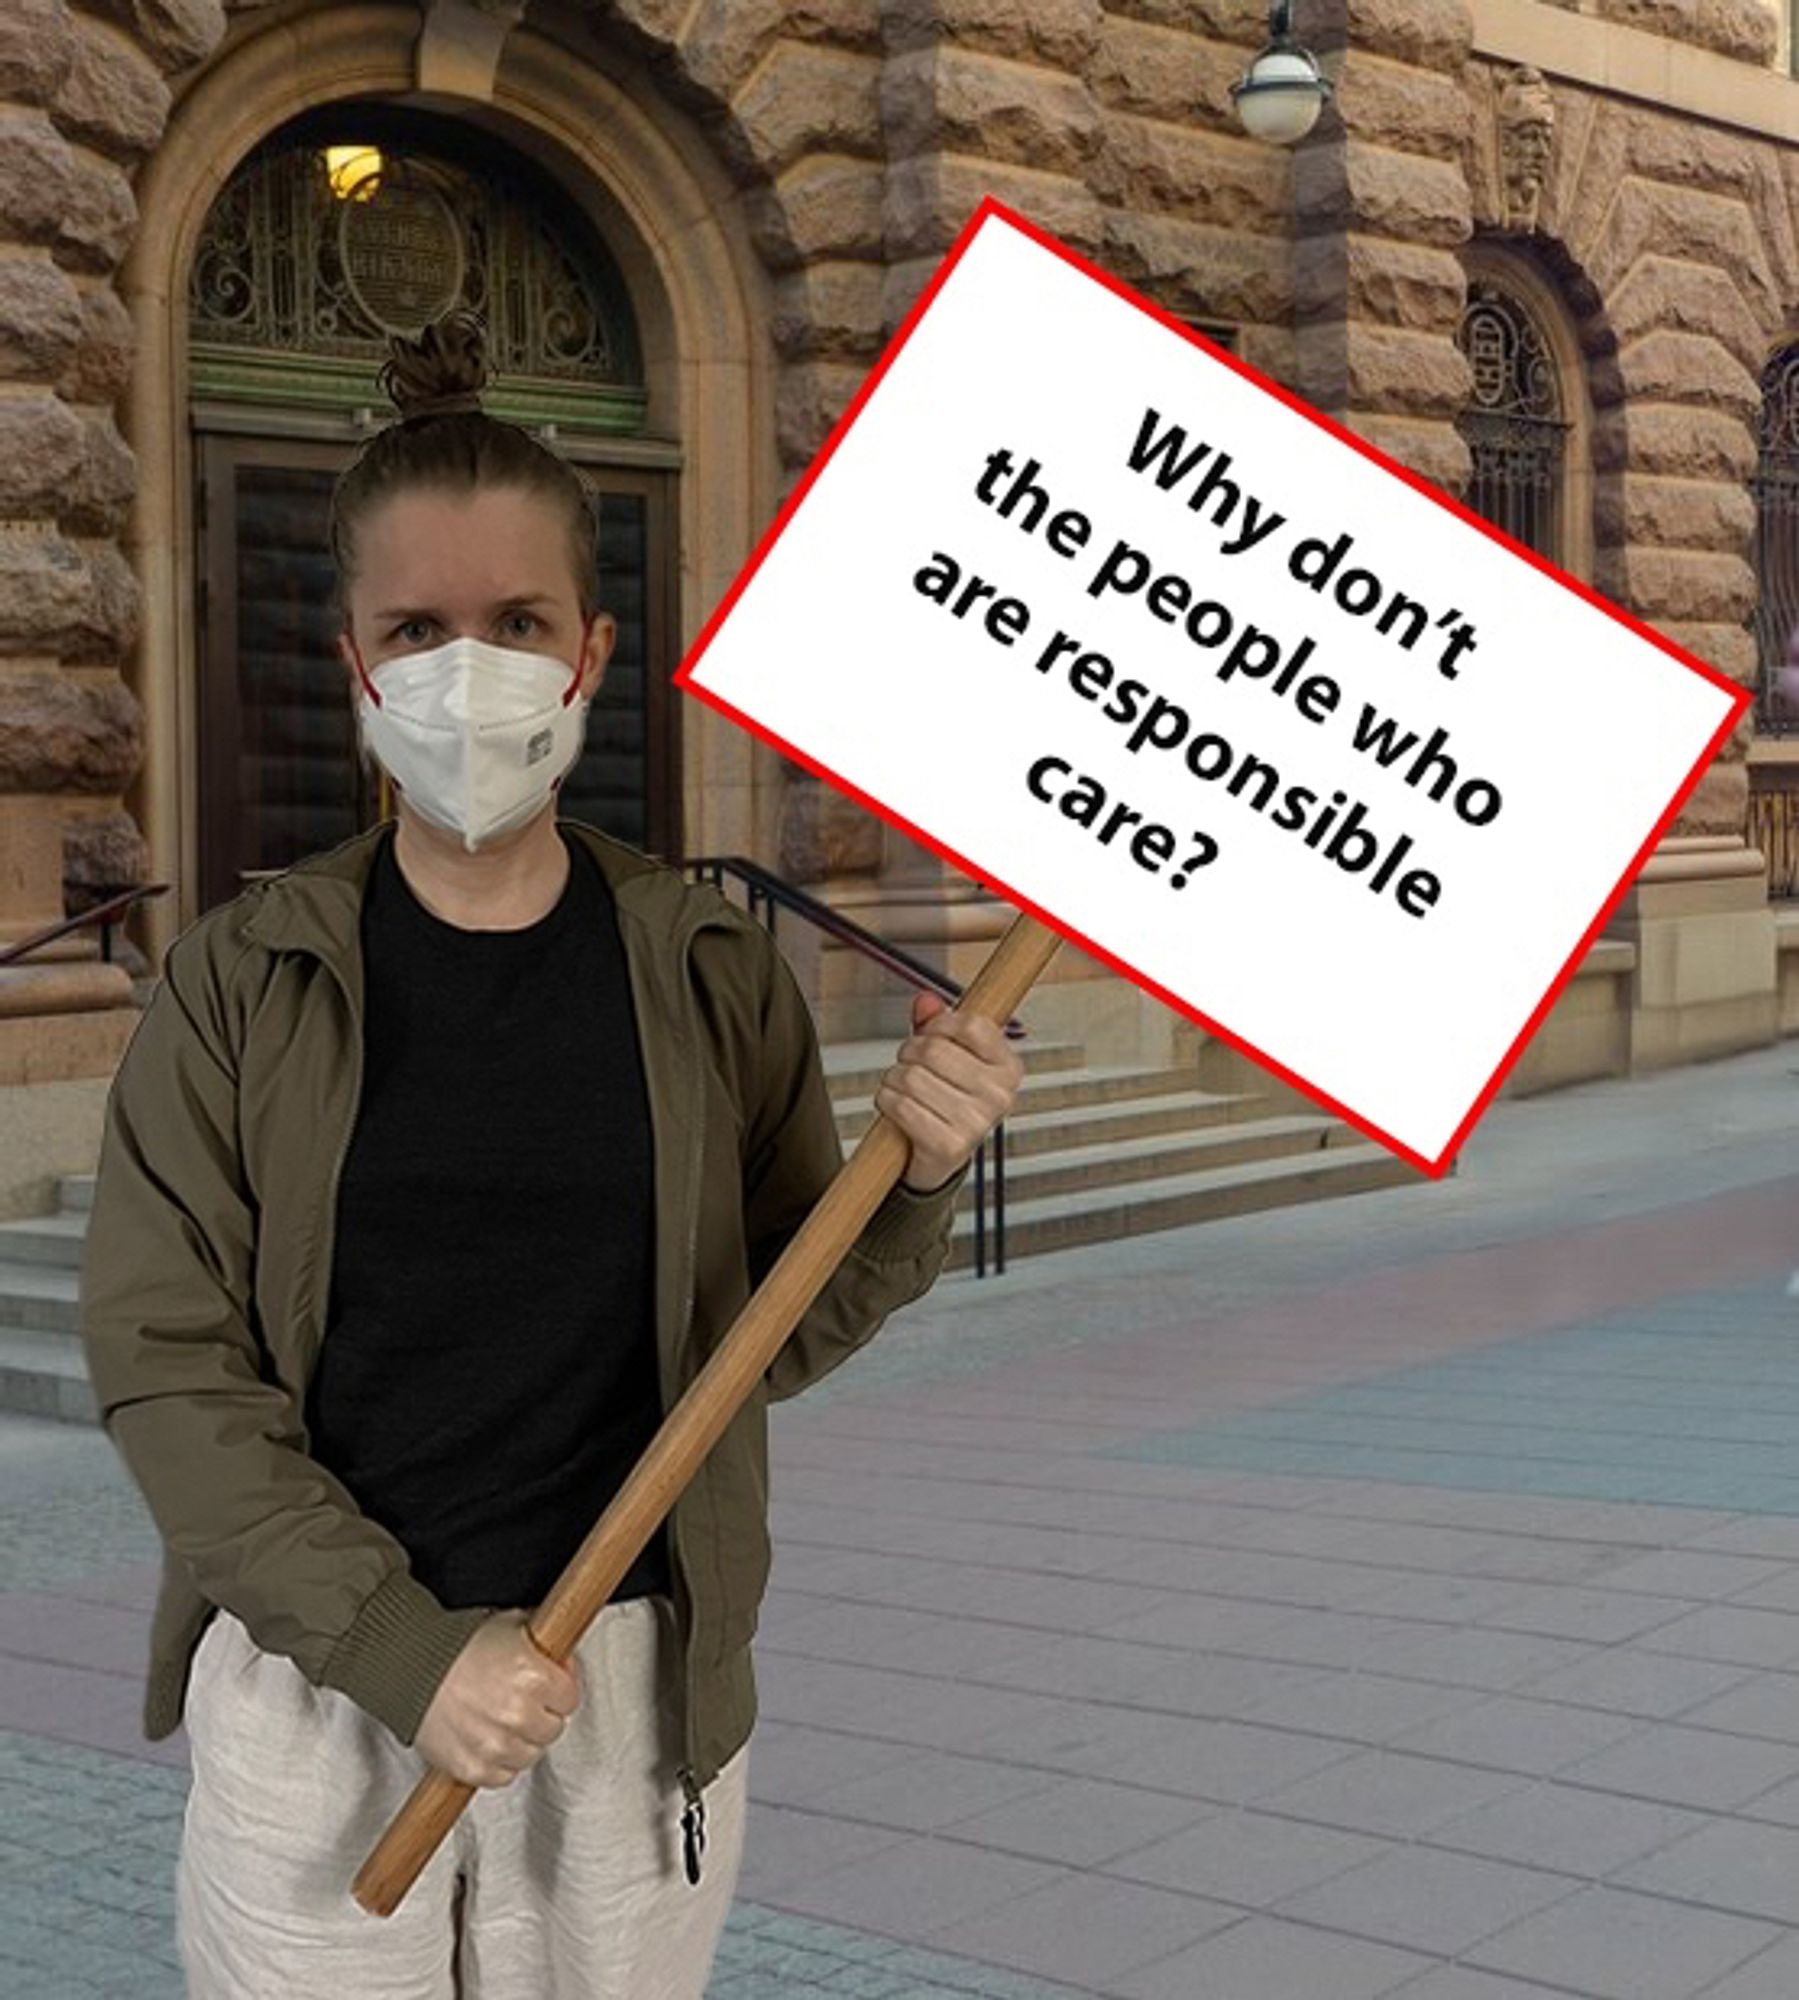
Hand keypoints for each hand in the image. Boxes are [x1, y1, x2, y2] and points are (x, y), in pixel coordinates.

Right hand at [414, 1609, 580, 1788]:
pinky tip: (487, 1738)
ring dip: (521, 1740)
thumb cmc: (459, 1644)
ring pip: (531, 1755)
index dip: (558, 1689)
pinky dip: (498, 1761)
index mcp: (534, 1676)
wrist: (410, 1665)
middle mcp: (518, 1713)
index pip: (570, 1698)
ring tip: (501, 1718)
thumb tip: (564, 1662)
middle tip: (521, 1700)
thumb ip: (546, 1646)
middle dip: (541, 1714)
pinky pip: (503, 1775)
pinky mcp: (473, 1768)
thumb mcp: (514, 1626)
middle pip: (553, 1729)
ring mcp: (496, 1745)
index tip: (546, 1685)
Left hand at [875, 990, 1025, 1193]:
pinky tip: (898, 1108)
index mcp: (1008, 1068)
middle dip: (909, 1053)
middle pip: (934, 1050)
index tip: (930, 1033)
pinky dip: (888, 1102)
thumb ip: (938, 1025)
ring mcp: (976, 1122)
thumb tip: (926, 1001)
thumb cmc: (947, 1102)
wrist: (939, 1157)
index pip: (972, 1025)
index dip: (940, 1024)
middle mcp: (999, 1096)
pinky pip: (901, 1105)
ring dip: (894, 1079)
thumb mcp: (951, 1059)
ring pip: (911, 1077)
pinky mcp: (947, 1144)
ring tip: (904, 1089)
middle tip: (910, 1066)